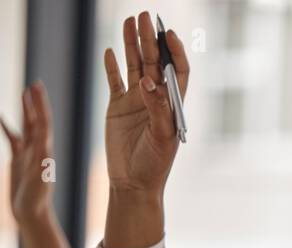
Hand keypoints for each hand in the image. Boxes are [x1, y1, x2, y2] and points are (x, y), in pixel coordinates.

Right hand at [1, 82, 54, 226]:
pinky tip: (0, 118)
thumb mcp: (38, 180)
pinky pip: (13, 139)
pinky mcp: (19, 161)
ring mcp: (29, 154)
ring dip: (25, 110)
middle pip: (37, 120)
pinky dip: (7, 127)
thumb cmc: (36, 200)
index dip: (40, 105)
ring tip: (23, 93)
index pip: (42, 122)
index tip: (37, 87)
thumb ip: (41, 162)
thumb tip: (43, 144)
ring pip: (27, 127)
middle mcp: (39, 150)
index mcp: (44, 151)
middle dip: (36, 103)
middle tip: (35, 84)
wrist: (32, 214)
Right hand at [102, 12, 188, 198]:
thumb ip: (158, 109)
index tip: (169, 34)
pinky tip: (109, 50)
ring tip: (128, 21)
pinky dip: (111, 65)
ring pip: (134, 66)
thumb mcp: (162, 138)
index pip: (177, 72)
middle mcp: (155, 99)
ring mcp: (136, 101)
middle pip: (154, 62)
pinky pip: (114, 80)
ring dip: (131, 44)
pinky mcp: (117, 107)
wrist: (133, 183)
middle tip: (145, 16)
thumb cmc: (154, 165)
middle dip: (150, 39)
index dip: (175, 52)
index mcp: (172, 106)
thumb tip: (149, 81)